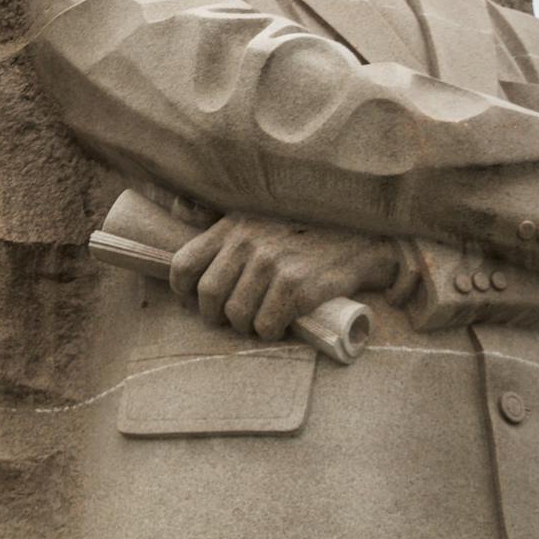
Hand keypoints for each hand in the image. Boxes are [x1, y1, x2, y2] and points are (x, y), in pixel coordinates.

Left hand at [170, 215, 398, 341]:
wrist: (361, 238)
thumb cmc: (304, 229)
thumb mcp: (258, 212)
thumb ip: (218, 216)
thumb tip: (177, 207)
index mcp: (232, 225)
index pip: (184, 263)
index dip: (183, 291)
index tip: (195, 301)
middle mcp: (248, 242)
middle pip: (208, 296)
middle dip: (216, 316)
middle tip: (231, 320)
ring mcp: (273, 264)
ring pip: (237, 316)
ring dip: (246, 327)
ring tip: (259, 321)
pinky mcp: (298, 286)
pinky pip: (267, 325)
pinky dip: (270, 331)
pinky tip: (281, 323)